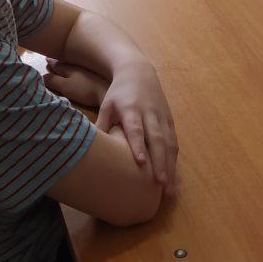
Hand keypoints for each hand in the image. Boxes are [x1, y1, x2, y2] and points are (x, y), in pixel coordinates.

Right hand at [44, 59, 109, 108]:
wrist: (109, 90)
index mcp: (70, 69)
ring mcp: (89, 70)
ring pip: (76, 65)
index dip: (52, 63)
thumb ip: (55, 81)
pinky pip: (85, 68)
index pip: (58, 65)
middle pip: (66, 63)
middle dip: (59, 62)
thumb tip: (42, 76)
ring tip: (64, 62)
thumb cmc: (86, 90)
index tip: (46, 59)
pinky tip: (82, 70)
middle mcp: (79, 67)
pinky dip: (79, 68)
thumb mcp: (66, 87)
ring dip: (69, 64)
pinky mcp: (98, 75)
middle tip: (52, 59)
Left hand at [96, 60, 178, 193]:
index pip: (135, 129)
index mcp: (131, 109)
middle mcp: (149, 113)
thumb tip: (88, 151)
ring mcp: (162, 116)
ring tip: (168, 189)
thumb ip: (101, 126)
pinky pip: (173, 141)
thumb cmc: (119, 92)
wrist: (139, 71)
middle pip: (156, 139)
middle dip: (159, 162)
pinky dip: (173, 159)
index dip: (138, 145)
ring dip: (169, 166)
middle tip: (160, 184)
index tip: (141, 163)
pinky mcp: (170, 119)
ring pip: (168, 143)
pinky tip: (172, 176)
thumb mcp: (106, 105)